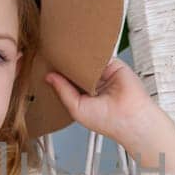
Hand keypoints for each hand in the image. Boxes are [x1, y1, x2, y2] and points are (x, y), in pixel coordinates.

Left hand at [44, 58, 158, 146]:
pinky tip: (81, 53)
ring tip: (64, 52)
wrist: (131, 117)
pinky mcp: (114, 64)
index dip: (56, 75)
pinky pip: (99, 55)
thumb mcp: (76, 108)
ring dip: (77, 58)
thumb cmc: (108, 121)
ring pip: (86, 61)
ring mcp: (103, 74)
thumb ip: (62, 91)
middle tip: (50, 56)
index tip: (44, 67)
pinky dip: (91, 54)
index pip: (66, 82)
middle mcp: (93, 84)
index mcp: (83, 96)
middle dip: (65, 65)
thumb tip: (49, 77)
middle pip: (75, 69)